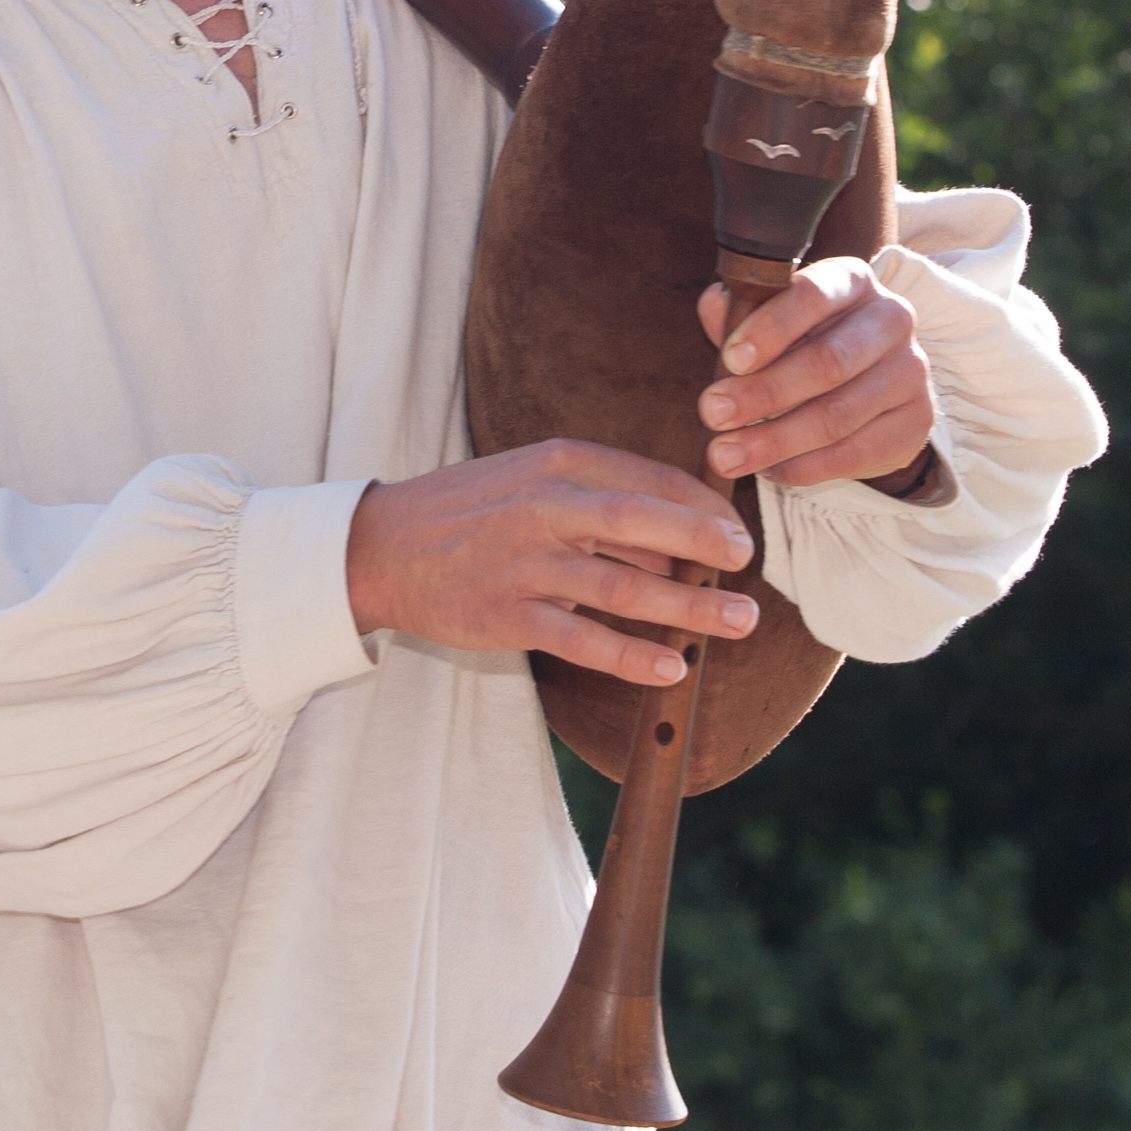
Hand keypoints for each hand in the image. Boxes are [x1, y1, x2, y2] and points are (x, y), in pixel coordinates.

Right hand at [347, 441, 758, 685]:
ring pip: (623, 585)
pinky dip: (632, 655)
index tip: (740, 533)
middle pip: (643, 520)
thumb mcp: (533, 477)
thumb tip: (684, 537)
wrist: (382, 546)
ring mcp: (526, 563)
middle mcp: (545, 505)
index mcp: (560, 461)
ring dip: (688, 607)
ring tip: (739, 623)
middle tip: (749, 564)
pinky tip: (671, 668)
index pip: (651, 478)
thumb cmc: (471, 510)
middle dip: (706, 543)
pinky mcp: (507, 615)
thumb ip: (603, 499)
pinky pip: (582, 639)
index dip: (705, 507)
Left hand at [696, 257, 935, 488]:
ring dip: (775, 441)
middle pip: (828, 362)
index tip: (731, 360)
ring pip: (838, 415)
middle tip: (714, 414)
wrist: (870, 378)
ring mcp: (911, 371)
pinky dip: (804, 467)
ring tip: (727, 455)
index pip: (814, 295)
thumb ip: (742, 313)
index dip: (770, 328)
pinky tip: (770, 470)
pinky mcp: (917, 420)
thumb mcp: (770, 318)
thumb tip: (715, 305)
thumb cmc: (805, 339)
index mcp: (852, 281)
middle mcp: (891, 318)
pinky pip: (855, 453)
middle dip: (764, 393)